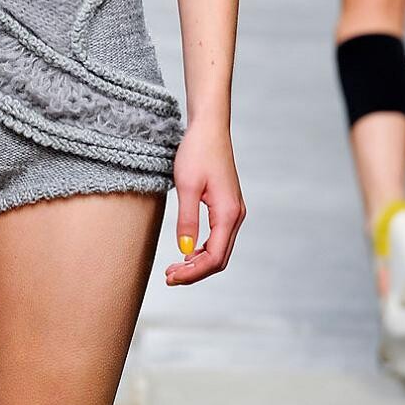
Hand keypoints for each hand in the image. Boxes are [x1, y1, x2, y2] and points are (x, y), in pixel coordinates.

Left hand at [166, 121, 244, 285]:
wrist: (209, 126)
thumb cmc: (197, 150)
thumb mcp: (187, 185)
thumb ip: (187, 220)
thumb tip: (184, 250)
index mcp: (228, 214)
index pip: (214, 257)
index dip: (193, 273)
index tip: (171, 277)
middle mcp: (236, 215)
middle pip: (219, 258)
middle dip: (195, 272)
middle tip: (169, 277)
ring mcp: (233, 211)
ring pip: (220, 249)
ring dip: (198, 262)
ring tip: (174, 267)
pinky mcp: (227, 205)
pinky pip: (218, 237)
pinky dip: (203, 249)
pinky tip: (186, 250)